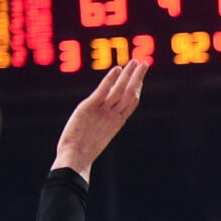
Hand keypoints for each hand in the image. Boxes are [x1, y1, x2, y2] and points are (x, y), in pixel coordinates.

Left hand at [53, 59, 147, 179]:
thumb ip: (100, 127)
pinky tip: (118, 69)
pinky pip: (103, 91)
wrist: (75, 159)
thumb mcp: (95, 137)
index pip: (131, 101)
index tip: (140, 75)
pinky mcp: (89, 108)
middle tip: (144, 62)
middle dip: (138, 77)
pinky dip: (111, 79)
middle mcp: (113, 115)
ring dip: (129, 74)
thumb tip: (98, 126)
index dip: (137, 87)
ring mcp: (103, 111)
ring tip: (135, 62)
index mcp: (116, 122)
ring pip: (120, 90)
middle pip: (130, 93)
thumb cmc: (81, 153)